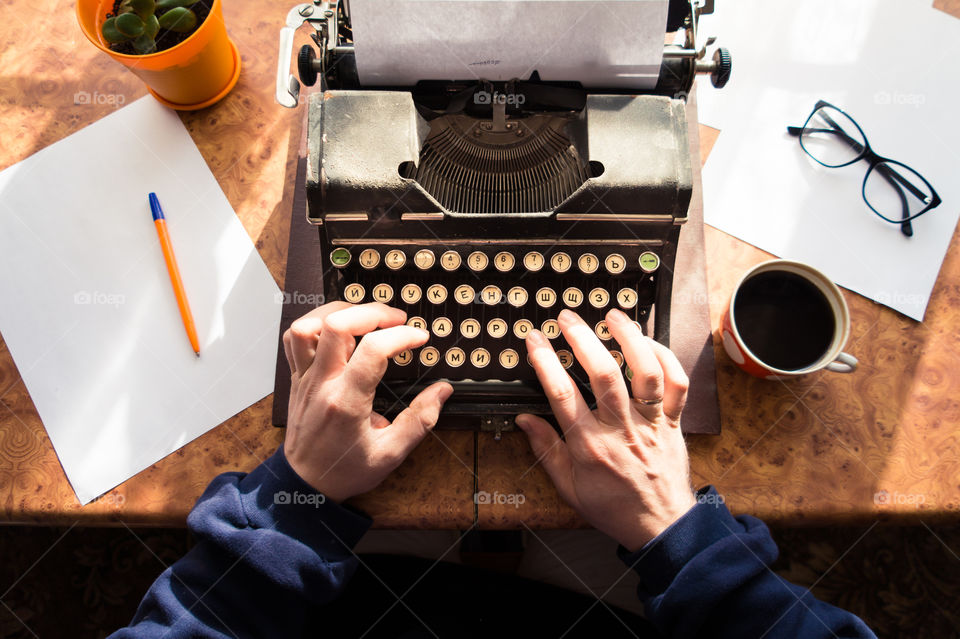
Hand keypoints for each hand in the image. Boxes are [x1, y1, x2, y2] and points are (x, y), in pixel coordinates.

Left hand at [281, 302, 452, 502]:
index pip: (373, 350)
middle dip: (372, 312)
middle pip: (336, 325)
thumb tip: (442, 391)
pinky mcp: (296, 377)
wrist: (305, 485)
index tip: (419, 338)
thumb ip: (419, 421)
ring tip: (365, 317)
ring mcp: (304, 378)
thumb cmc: (345, 471)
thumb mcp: (391, 454)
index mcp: (346, 403)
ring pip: (308, 325)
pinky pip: (294, 338)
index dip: (402, 336)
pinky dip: (315, 323)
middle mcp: (321, 384)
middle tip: (396, 319)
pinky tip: (337, 328)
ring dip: (340, 311)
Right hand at [517, 308, 695, 550]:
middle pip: (604, 375)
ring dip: (629, 339)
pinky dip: (666, 359)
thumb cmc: (613, 507)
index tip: (535, 340)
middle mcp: (621, 430)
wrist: (660, 526)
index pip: (562, 395)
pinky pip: (676, 385)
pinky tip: (649, 342)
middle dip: (583, 339)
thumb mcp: (568, 488)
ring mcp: (650, 424)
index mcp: (590, 447)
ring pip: (645, 373)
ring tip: (612, 316)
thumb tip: (524, 420)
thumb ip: (545, 451)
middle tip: (567, 317)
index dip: (546, 362)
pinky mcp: (672, 423)